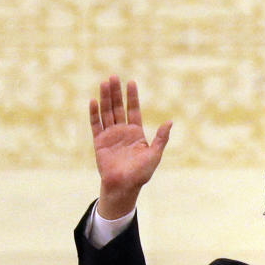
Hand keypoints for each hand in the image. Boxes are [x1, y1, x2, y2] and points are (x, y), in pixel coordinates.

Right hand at [89, 76, 171, 218]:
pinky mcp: (99, 142)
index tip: (131, 82)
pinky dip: (94, 113)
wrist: (124, 187)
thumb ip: (161, 138)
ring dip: (105, 98)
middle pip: (118, 107)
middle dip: (116, 93)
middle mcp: (122, 131)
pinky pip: (96, 125)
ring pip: (106, 112)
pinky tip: (94, 101)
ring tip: (104, 83)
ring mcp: (110, 136)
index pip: (133, 110)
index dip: (132, 96)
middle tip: (113, 76)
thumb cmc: (141, 173)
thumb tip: (170, 122)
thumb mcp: (155, 154)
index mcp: (136, 133)